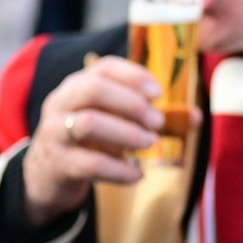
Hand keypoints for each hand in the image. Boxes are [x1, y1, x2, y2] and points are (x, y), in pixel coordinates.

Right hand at [21, 57, 190, 226]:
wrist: (47, 175)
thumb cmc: (91, 140)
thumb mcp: (115, 121)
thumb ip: (151, 116)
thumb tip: (195, 117)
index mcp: (79, 84)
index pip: (105, 67)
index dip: (134, 76)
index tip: (159, 92)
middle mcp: (62, 102)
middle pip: (94, 90)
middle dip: (132, 104)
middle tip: (158, 122)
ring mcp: (55, 132)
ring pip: (89, 123)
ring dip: (126, 133)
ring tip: (150, 143)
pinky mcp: (57, 163)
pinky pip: (89, 164)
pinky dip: (118, 170)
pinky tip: (137, 175)